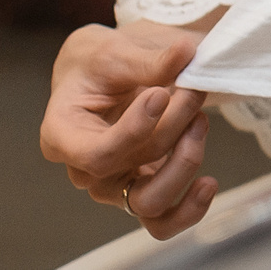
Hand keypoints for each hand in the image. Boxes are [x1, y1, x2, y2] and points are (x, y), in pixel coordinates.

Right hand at [41, 20, 216, 238]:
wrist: (104, 74)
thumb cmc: (99, 63)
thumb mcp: (115, 51)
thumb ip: (148, 60)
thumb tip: (185, 52)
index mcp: (62, 135)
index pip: (97, 154)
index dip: (134, 132)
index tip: (160, 95)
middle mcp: (84, 170)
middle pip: (132, 170)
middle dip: (173, 128)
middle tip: (192, 89)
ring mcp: (113, 184)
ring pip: (151, 202)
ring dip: (185, 162)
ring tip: (200, 120)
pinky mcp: (141, 189)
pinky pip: (163, 219)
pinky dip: (189, 208)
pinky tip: (208, 184)